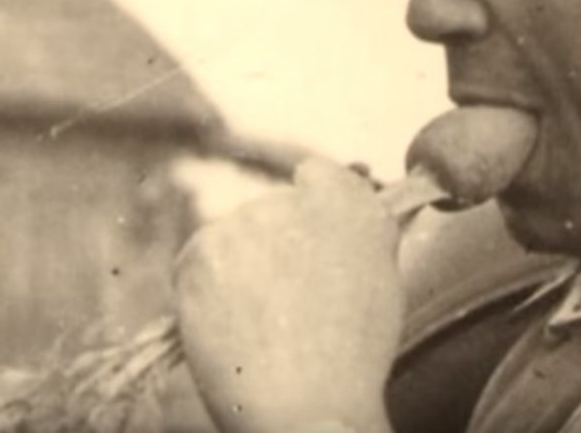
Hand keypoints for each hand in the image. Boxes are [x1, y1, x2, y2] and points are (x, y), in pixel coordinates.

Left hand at [173, 158, 402, 432]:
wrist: (309, 406)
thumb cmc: (351, 360)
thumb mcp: (381, 282)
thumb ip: (365, 235)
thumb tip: (355, 211)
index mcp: (353, 202)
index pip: (316, 175)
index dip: (308, 209)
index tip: (304, 242)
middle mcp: (299, 198)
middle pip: (271, 211)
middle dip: (271, 246)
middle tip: (284, 306)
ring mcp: (248, 219)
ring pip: (234, 237)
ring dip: (239, 268)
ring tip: (260, 326)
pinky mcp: (204, 246)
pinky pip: (199, 259)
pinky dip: (206, 288)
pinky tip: (231, 326)